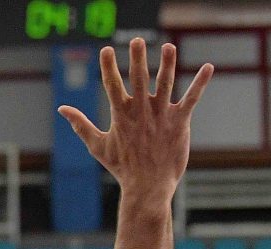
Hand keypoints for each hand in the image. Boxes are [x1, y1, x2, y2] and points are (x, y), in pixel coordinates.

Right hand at [57, 39, 213, 202]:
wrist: (147, 187)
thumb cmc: (122, 167)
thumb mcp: (97, 146)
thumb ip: (80, 124)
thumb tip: (62, 109)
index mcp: (121, 115)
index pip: (112, 85)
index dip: (108, 66)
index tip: (106, 50)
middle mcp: (141, 111)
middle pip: (139, 78)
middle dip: (137, 58)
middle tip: (137, 40)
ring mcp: (161, 116)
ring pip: (165, 83)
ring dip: (167, 63)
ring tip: (168, 46)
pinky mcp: (179, 122)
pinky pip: (191, 99)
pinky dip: (200, 83)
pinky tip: (208, 67)